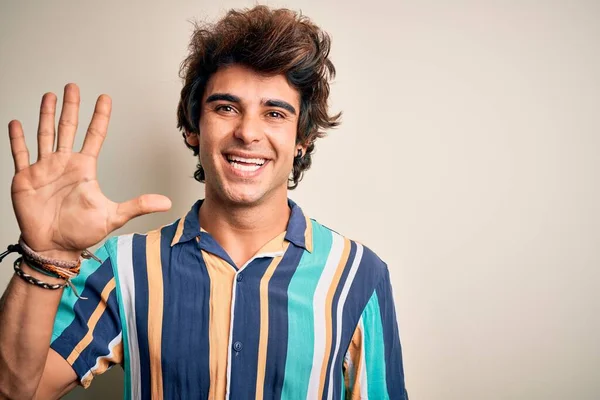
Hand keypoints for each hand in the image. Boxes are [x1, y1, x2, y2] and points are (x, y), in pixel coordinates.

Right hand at [8, 84, 171, 259]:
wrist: (55, 246)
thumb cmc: (81, 232)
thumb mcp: (114, 216)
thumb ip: (138, 205)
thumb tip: (167, 203)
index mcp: (84, 168)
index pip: (94, 135)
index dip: (99, 117)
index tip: (104, 98)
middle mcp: (65, 163)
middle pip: (68, 128)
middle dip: (71, 107)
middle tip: (73, 86)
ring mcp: (44, 169)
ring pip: (45, 134)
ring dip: (46, 115)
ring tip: (49, 96)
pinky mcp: (25, 178)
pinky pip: (20, 154)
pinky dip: (18, 139)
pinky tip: (16, 123)